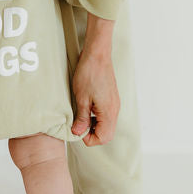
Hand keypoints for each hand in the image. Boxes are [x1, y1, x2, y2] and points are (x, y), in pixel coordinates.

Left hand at [70, 13, 119, 145]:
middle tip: (79, 125)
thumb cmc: (89, 73)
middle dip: (92, 134)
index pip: (103, 138)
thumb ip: (81, 118)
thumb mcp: (81, 98)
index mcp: (108, 112)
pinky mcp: (112, 99)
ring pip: (107, 125)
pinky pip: (107, 116)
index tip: (78, 129)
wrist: (97, 55)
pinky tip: (87, 109)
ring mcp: (114, 104)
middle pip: (107, 134)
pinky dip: (97, 118)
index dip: (89, 138)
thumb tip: (78, 133)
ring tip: (82, 116)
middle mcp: (114, 110)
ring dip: (94, 126)